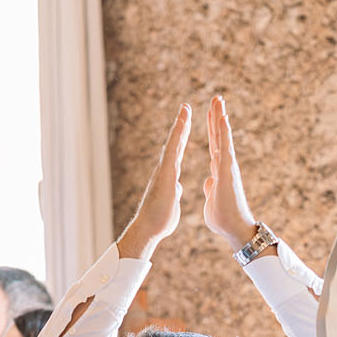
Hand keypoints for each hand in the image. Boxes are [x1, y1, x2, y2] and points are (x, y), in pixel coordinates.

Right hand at [118, 104, 191, 260]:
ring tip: (185, 109)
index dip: (183, 137)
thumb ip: (173, 191)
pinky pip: (173, 152)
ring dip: (179, 125)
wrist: (149, 229)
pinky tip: (182, 126)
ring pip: (173, 143)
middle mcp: (165, 169)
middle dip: (181, 124)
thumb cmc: (160, 220)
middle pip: (175, 142)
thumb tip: (176, 186)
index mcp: (169, 175)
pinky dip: (177, 138)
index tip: (187, 123)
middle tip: (185, 108)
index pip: (178, 152)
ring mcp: (164, 170)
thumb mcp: (172, 202)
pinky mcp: (165, 174)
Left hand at [202, 95, 257, 247]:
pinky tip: (222, 118)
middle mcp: (224, 165)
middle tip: (216, 98)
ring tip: (218, 101)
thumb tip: (210, 181)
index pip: (214, 145)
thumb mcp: (212, 199)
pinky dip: (224, 132)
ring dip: (220, 118)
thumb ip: (211, 188)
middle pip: (219, 136)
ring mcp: (227, 166)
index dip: (211, 129)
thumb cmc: (224, 218)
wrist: (233, 229)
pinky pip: (225, 147)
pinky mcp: (227, 171)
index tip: (210, 114)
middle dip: (216, 116)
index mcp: (218, 171)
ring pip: (223, 137)